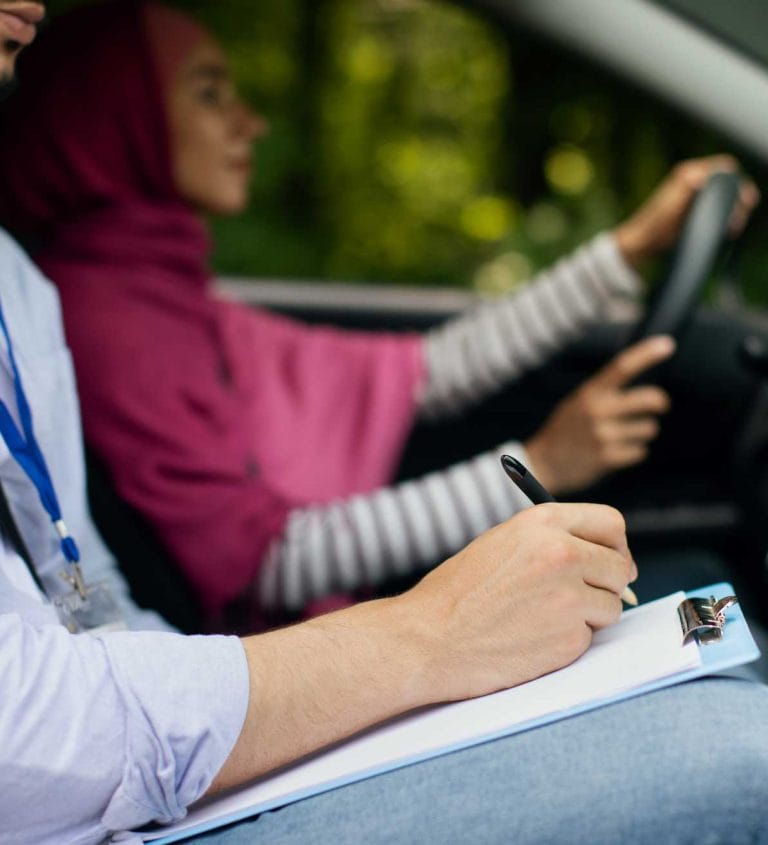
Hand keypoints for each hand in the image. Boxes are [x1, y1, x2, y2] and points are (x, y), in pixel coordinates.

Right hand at [400, 502, 634, 701]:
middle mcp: (561, 554)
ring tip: (543, 617)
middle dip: (608, 582)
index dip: (614, 544)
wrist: (429, 639)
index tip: (610, 558)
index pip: (610, 523)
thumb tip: (599, 557)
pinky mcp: (570, 639)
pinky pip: (590, 637)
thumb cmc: (457, 593)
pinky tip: (533, 638)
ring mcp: (569, 597)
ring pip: (611, 605)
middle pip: (620, 566)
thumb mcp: (502, 544)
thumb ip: (550, 542)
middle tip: (586, 594)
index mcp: (542, 523)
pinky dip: (569, 640)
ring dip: (590, 614)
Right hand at [524, 335, 674, 493]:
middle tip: (659, 405)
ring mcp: (603, 435)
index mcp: (589, 392)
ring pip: (648, 428)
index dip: (646, 354)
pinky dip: (634, 452)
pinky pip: (640, 451)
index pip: (621, 367)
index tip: (667, 345)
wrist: (543, 463)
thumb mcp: (578, 402)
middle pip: (649, 399)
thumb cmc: (566, 429)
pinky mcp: (608, 458)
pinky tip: (615, 452)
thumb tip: (644, 383)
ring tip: (621, 435)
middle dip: (660, 403)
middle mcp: (597, 411)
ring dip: (642, 432)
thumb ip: (604, 392)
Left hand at [614, 155, 759, 268]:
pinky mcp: (696, 208)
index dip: (738, 180)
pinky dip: (727, 215)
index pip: (724, 167)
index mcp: (688, 174)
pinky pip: (719, 207)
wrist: (642, 242)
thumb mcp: (670, 205)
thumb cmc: (653, 224)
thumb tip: (701, 178)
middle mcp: (694, 180)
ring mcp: (696, 194)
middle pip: (729, 181)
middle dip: (739, 196)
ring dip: (735, 208)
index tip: (744, 198)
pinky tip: (729, 228)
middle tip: (742, 213)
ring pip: (726, 195)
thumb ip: (686, 187)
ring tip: (734, 225)